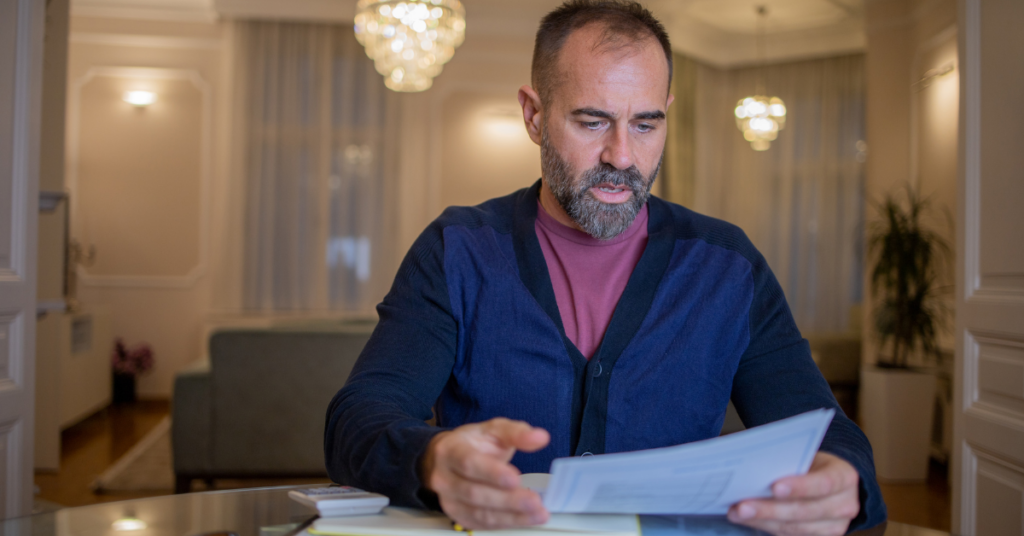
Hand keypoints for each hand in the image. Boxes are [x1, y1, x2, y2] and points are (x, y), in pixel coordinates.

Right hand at [421, 417, 550, 529]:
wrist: (451, 459)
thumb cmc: (474, 443)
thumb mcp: (495, 429)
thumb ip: (517, 433)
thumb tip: (540, 437)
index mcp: (450, 450)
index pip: (468, 463)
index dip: (492, 473)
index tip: (516, 479)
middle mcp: (444, 478)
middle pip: (474, 493)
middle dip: (507, 499)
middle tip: (534, 500)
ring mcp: (449, 500)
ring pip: (480, 513)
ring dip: (511, 516)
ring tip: (537, 512)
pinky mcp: (459, 517)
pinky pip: (484, 524)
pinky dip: (508, 522)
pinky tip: (526, 518)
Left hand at [727, 452, 860, 535]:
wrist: (835, 483)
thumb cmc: (815, 464)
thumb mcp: (810, 455)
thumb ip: (790, 461)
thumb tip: (752, 465)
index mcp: (845, 477)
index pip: (824, 483)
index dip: (800, 487)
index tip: (774, 487)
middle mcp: (845, 505)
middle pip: (805, 511)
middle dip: (770, 509)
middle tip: (741, 506)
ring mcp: (835, 526)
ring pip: (795, 528)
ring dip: (763, 521)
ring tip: (737, 513)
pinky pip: (791, 535)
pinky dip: (766, 527)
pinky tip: (747, 520)